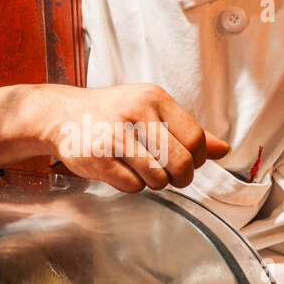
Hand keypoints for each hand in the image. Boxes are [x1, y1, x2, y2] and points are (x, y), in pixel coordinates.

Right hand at [38, 83, 228, 191]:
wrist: (61, 114)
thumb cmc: (111, 113)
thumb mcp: (149, 110)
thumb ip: (185, 129)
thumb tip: (223, 149)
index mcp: (153, 97)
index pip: (196, 138)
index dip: (196, 159)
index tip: (186, 162)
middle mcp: (134, 112)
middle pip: (181, 162)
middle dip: (180, 178)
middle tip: (170, 176)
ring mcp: (113, 134)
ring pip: (158, 178)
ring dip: (154, 182)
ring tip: (140, 169)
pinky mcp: (97, 156)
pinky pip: (132, 185)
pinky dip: (130, 185)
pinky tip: (119, 169)